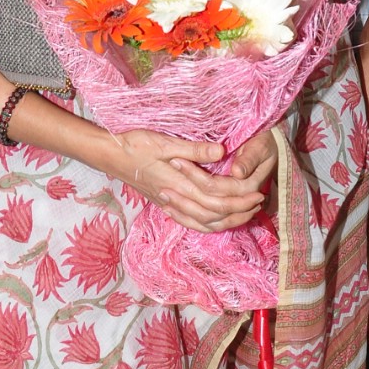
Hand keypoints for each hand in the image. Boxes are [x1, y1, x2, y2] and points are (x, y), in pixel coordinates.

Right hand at [106, 128, 269, 232]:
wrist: (110, 156)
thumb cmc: (135, 144)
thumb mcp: (164, 142)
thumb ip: (193, 149)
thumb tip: (221, 151)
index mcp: (178, 183)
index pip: (216, 196)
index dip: (239, 196)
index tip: (256, 189)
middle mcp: (175, 199)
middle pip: (214, 214)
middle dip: (239, 210)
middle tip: (259, 201)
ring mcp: (169, 205)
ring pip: (204, 223)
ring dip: (227, 220)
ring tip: (246, 212)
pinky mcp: (164, 205)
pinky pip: (189, 223)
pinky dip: (207, 226)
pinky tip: (218, 221)